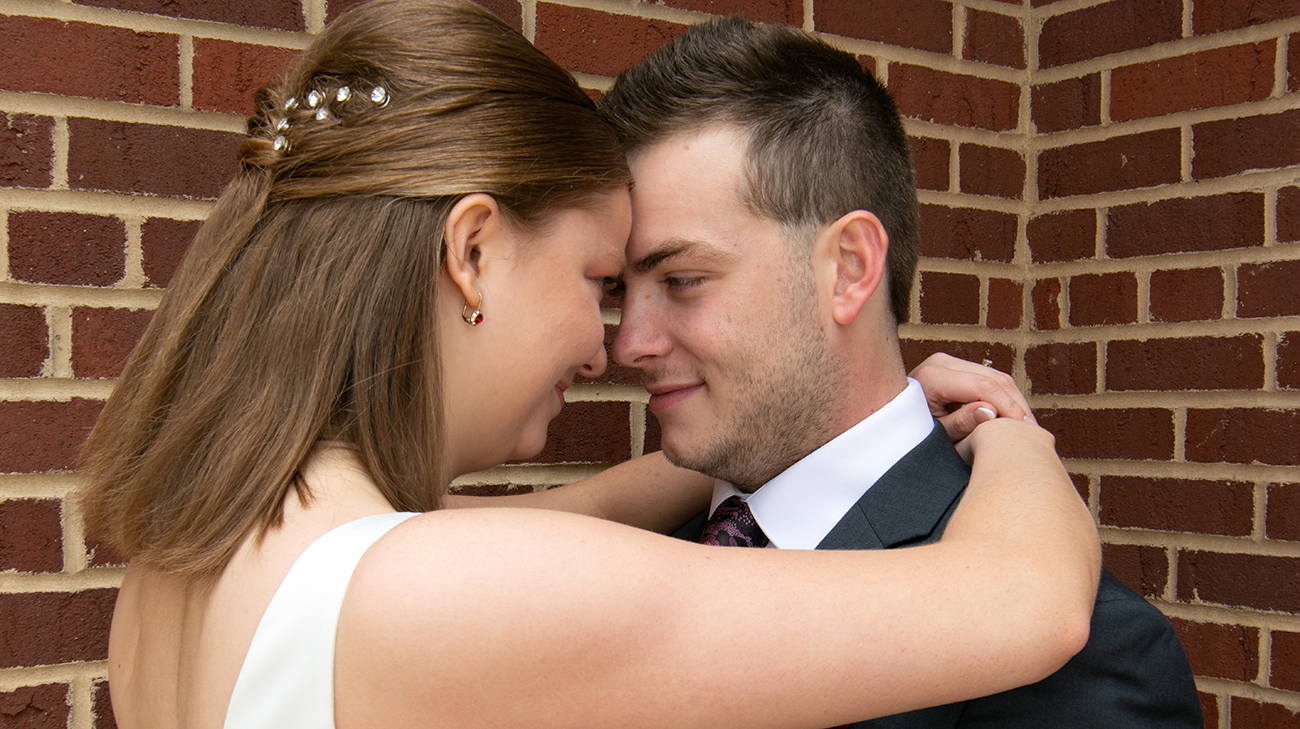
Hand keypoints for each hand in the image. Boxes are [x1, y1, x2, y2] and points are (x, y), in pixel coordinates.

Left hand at [908, 353, 1035, 444]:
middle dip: (1016, 404)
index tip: (1026, 428)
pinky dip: (1005, 397)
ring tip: (1028, 428)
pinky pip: (989, 379)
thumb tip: (991, 413)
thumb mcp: (934, 434)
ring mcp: (950, 362)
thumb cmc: (910, 432)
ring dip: (1014, 401)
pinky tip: (1016, 418)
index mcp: (934, 376)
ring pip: (996, 377)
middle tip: (1034, 432)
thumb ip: (961, 423)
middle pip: (994, 378)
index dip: (1008, 407)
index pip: (983, 386)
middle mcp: (943, 362)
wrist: (889, 419)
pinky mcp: (958, 368)